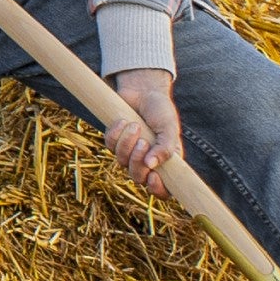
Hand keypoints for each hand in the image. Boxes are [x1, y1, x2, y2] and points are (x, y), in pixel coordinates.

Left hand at [107, 69, 179, 193]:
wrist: (144, 91)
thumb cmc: (161, 111)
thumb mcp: (170, 128)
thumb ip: (166, 148)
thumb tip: (152, 165)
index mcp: (165, 162)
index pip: (162, 189)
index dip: (158, 190)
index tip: (153, 177)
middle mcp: (147, 161)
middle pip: (137, 177)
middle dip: (137, 162)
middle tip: (143, 142)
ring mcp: (129, 152)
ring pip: (121, 161)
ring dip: (127, 143)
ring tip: (135, 125)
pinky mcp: (114, 141)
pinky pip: (109, 144)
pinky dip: (116, 133)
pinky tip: (124, 120)